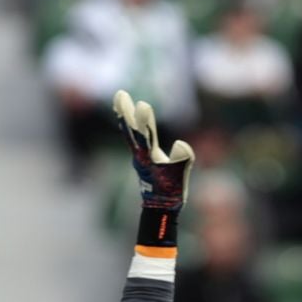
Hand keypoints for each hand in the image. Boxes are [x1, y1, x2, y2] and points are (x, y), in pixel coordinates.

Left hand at [112, 90, 194, 210]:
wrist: (160, 207)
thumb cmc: (172, 192)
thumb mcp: (180, 177)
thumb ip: (182, 160)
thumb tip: (180, 144)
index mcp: (150, 159)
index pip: (146, 137)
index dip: (144, 121)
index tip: (142, 105)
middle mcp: (140, 155)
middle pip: (132, 131)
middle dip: (126, 112)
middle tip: (120, 94)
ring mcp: (138, 156)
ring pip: (129, 131)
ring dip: (124, 114)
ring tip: (119, 97)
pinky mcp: (139, 156)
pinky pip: (132, 136)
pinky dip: (128, 123)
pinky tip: (125, 115)